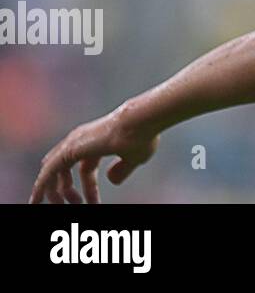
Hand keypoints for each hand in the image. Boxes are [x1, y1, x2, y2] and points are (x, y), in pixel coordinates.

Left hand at [30, 103, 159, 203]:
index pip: (85, 170)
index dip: (90, 190)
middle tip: (75, 206)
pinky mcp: (68, 151)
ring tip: (58, 207)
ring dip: (53, 193)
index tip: (94, 204)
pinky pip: (47, 174)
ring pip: (52, 173)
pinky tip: (37, 200)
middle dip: (67, 191)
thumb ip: (122, 170)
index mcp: (96, 143)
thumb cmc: (143, 137)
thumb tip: (111, 181)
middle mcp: (81, 141)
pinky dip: (41, 188)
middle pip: (64, 171)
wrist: (141, 122)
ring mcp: (73, 144)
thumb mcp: (134, 159)